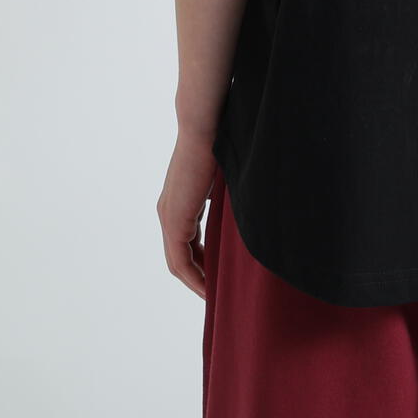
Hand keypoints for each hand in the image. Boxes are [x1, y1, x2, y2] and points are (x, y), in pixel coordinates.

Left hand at [157, 129, 217, 297]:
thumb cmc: (220, 143)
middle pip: (180, 257)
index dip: (202, 262)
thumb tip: (248, 207)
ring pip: (179, 261)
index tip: (220, 275)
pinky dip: (193, 275)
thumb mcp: (224, 178)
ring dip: (196, 278)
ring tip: (215, 293)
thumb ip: (227, 197)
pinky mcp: (174, 219)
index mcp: (180, 201)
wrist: (204, 125)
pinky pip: (180, 258)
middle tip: (219, 291)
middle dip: (199, 275)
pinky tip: (209, 285)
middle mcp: (168, 211)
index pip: (187, 242)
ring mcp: (169, 215)